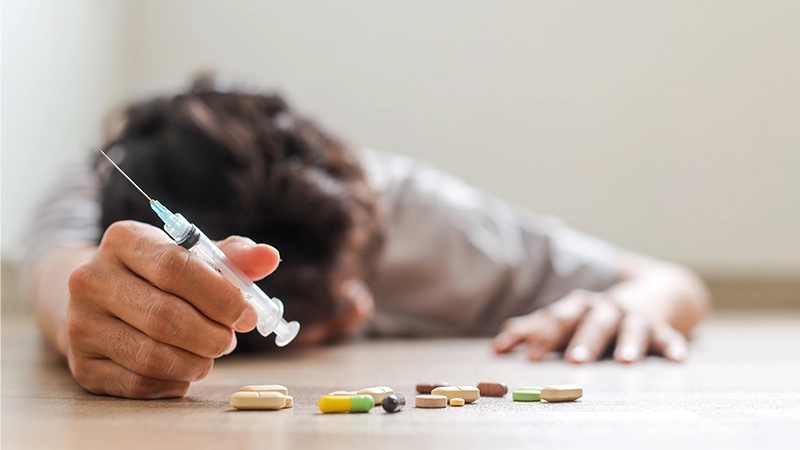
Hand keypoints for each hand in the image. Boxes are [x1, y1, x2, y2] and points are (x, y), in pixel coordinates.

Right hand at [66, 221, 279, 397]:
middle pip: (166, 316)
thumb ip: (233, 258)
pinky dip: (174, 382)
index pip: (177, 268)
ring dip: (196, 363)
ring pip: (152, 356)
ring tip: (210, 355)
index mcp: (124, 240)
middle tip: (230, 340)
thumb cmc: (160, 276)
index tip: (246, 314)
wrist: (101, 300)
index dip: (220, 296)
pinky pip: (139, 383)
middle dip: (212, 335)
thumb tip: (269, 256)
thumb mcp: (193, 257)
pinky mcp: (81, 365)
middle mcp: (92, 278)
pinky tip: (184, 370)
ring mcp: (80, 323)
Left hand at [492, 289, 688, 362]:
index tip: (531, 357)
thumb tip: (497, 347)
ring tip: (624, 361)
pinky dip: (674, 346)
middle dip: (583, 340)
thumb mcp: (568, 318)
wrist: (655, 291)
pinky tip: (678, 359)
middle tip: (575, 362)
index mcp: (578, 306)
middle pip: (592, 321)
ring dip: (628, 342)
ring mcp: (635, 316)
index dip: (543, 336)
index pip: (557, 318)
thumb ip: (535, 331)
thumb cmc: (598, 312)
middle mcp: (605, 308)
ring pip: (630, 326)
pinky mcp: (663, 326)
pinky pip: (669, 336)